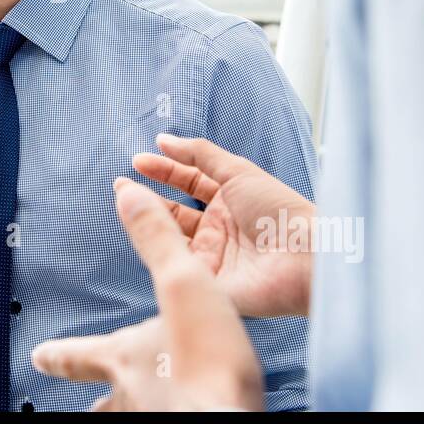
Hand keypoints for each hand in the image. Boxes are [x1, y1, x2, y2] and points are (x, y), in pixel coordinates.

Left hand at [31, 177, 263, 410]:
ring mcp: (155, 417)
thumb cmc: (207, 363)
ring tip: (134, 408)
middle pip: (105, 400)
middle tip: (90, 399)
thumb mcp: (184, 284)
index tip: (38, 357)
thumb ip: (158, 241)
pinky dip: (177, 412)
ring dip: (132, 408)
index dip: (58, 353)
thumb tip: (128, 197)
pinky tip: (188, 410)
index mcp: (126, 357)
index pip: (79, 354)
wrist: (227, 416)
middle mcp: (132, 396)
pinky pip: (171, 420)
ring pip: (131, 415)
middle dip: (101, 396)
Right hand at [135, 133, 314, 316]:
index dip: (163, 170)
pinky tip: (144, 231)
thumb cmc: (279, 210)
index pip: (187, 182)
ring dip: (148, 219)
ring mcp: (211, 258)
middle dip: (146, 196)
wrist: (302, 256)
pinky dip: (159, 249)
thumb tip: (164, 139)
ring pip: (169, 237)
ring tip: (126, 198)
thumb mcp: (237, 171)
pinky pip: (176, 265)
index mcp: (229, 201)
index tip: (137, 161)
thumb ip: (199, 154)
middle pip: (173, 211)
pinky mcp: (206, 284)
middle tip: (121, 183)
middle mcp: (218, 229)